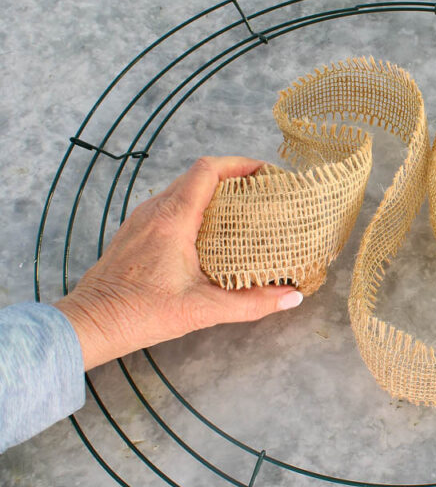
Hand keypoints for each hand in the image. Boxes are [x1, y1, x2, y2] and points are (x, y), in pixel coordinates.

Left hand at [55, 156, 302, 369]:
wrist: (93, 322)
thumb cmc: (141, 313)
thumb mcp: (204, 309)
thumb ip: (252, 303)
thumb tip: (291, 298)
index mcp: (173, 220)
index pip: (208, 171)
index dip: (239, 164)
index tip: (265, 172)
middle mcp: (155, 211)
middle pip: (198, 175)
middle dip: (233, 176)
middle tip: (262, 191)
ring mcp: (142, 219)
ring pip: (183, 189)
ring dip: (214, 191)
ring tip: (242, 208)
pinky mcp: (136, 231)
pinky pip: (171, 204)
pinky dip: (196, 206)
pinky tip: (211, 230)